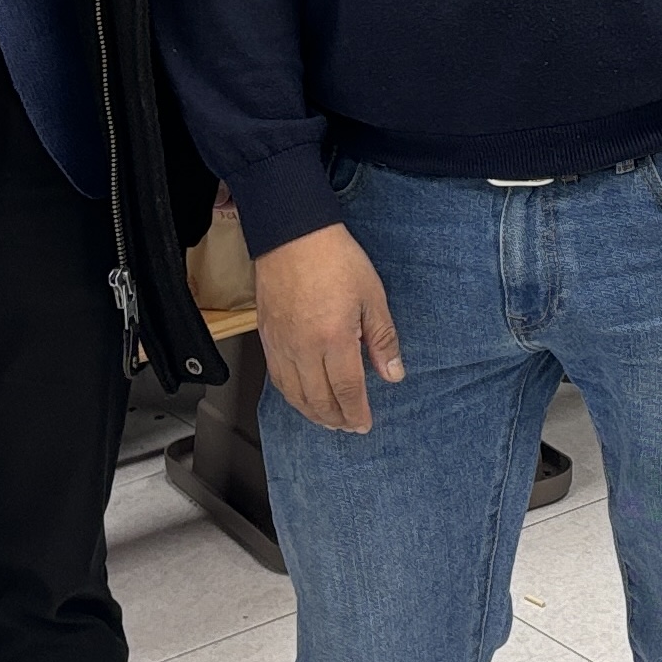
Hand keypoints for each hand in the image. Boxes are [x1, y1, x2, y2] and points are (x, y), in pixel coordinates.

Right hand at [255, 224, 402, 432]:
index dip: (356, 412)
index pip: (346, 390)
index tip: (364, 424)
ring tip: (328, 420)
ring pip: (294, 394)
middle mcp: (303, 348)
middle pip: (318, 399)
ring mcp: (282, 344)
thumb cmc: (334, 259)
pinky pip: (277, 378)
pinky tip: (301, 397)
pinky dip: (291, 396)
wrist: (293, 235)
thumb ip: (382, 340)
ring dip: (313, 413)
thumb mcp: (372, 297)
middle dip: (336, 419)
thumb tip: (393, 373)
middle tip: (349, 426)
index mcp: (334, 338)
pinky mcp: (267, 337)